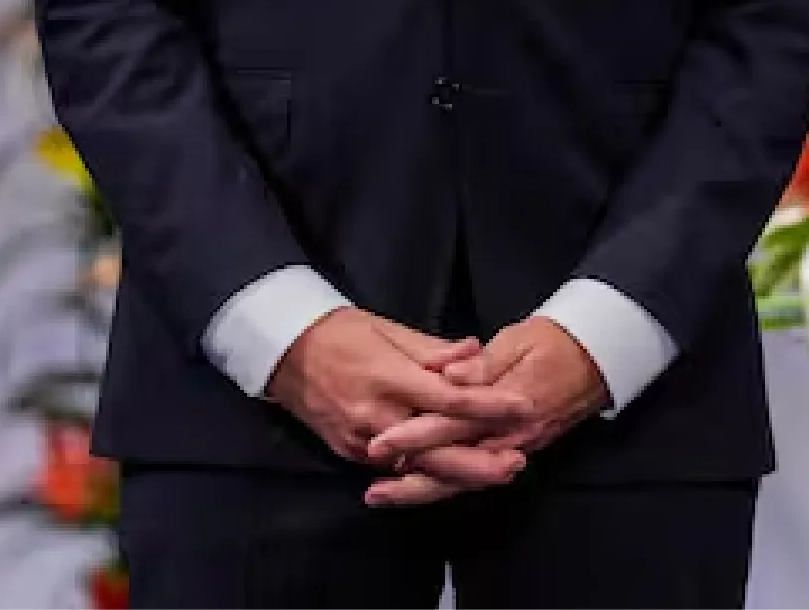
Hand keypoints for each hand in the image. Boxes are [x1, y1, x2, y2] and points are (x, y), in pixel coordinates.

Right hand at [265, 307, 532, 495]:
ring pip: (415, 467)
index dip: (487, 406)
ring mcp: (360, 440)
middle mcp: (376, 415)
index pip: (448, 398)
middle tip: (517, 462)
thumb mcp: (390, 330)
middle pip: (434, 449)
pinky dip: (425, 474)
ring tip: (496, 474)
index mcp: (390, 378)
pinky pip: (393, 469)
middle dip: (477, 462)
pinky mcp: (349, 454)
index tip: (522, 407)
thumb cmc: (345, 333)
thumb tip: (476, 351)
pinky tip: (454, 478)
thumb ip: (435, 350)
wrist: (286, 353)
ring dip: (456, 474)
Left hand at [360, 316, 610, 508]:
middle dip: (412, 477)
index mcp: (509, 403)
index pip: (454, 422)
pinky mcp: (516, 450)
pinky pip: (476, 475)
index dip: (415, 433)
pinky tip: (418, 485)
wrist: (599, 358)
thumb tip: (448, 373)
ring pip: (464, 478)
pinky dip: (445, 484)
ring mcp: (516, 446)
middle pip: (455, 463)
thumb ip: (482, 362)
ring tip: (382, 496)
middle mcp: (511, 434)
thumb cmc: (555, 342)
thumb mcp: (519, 340)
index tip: (380, 441)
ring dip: (423, 489)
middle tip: (372, 489)